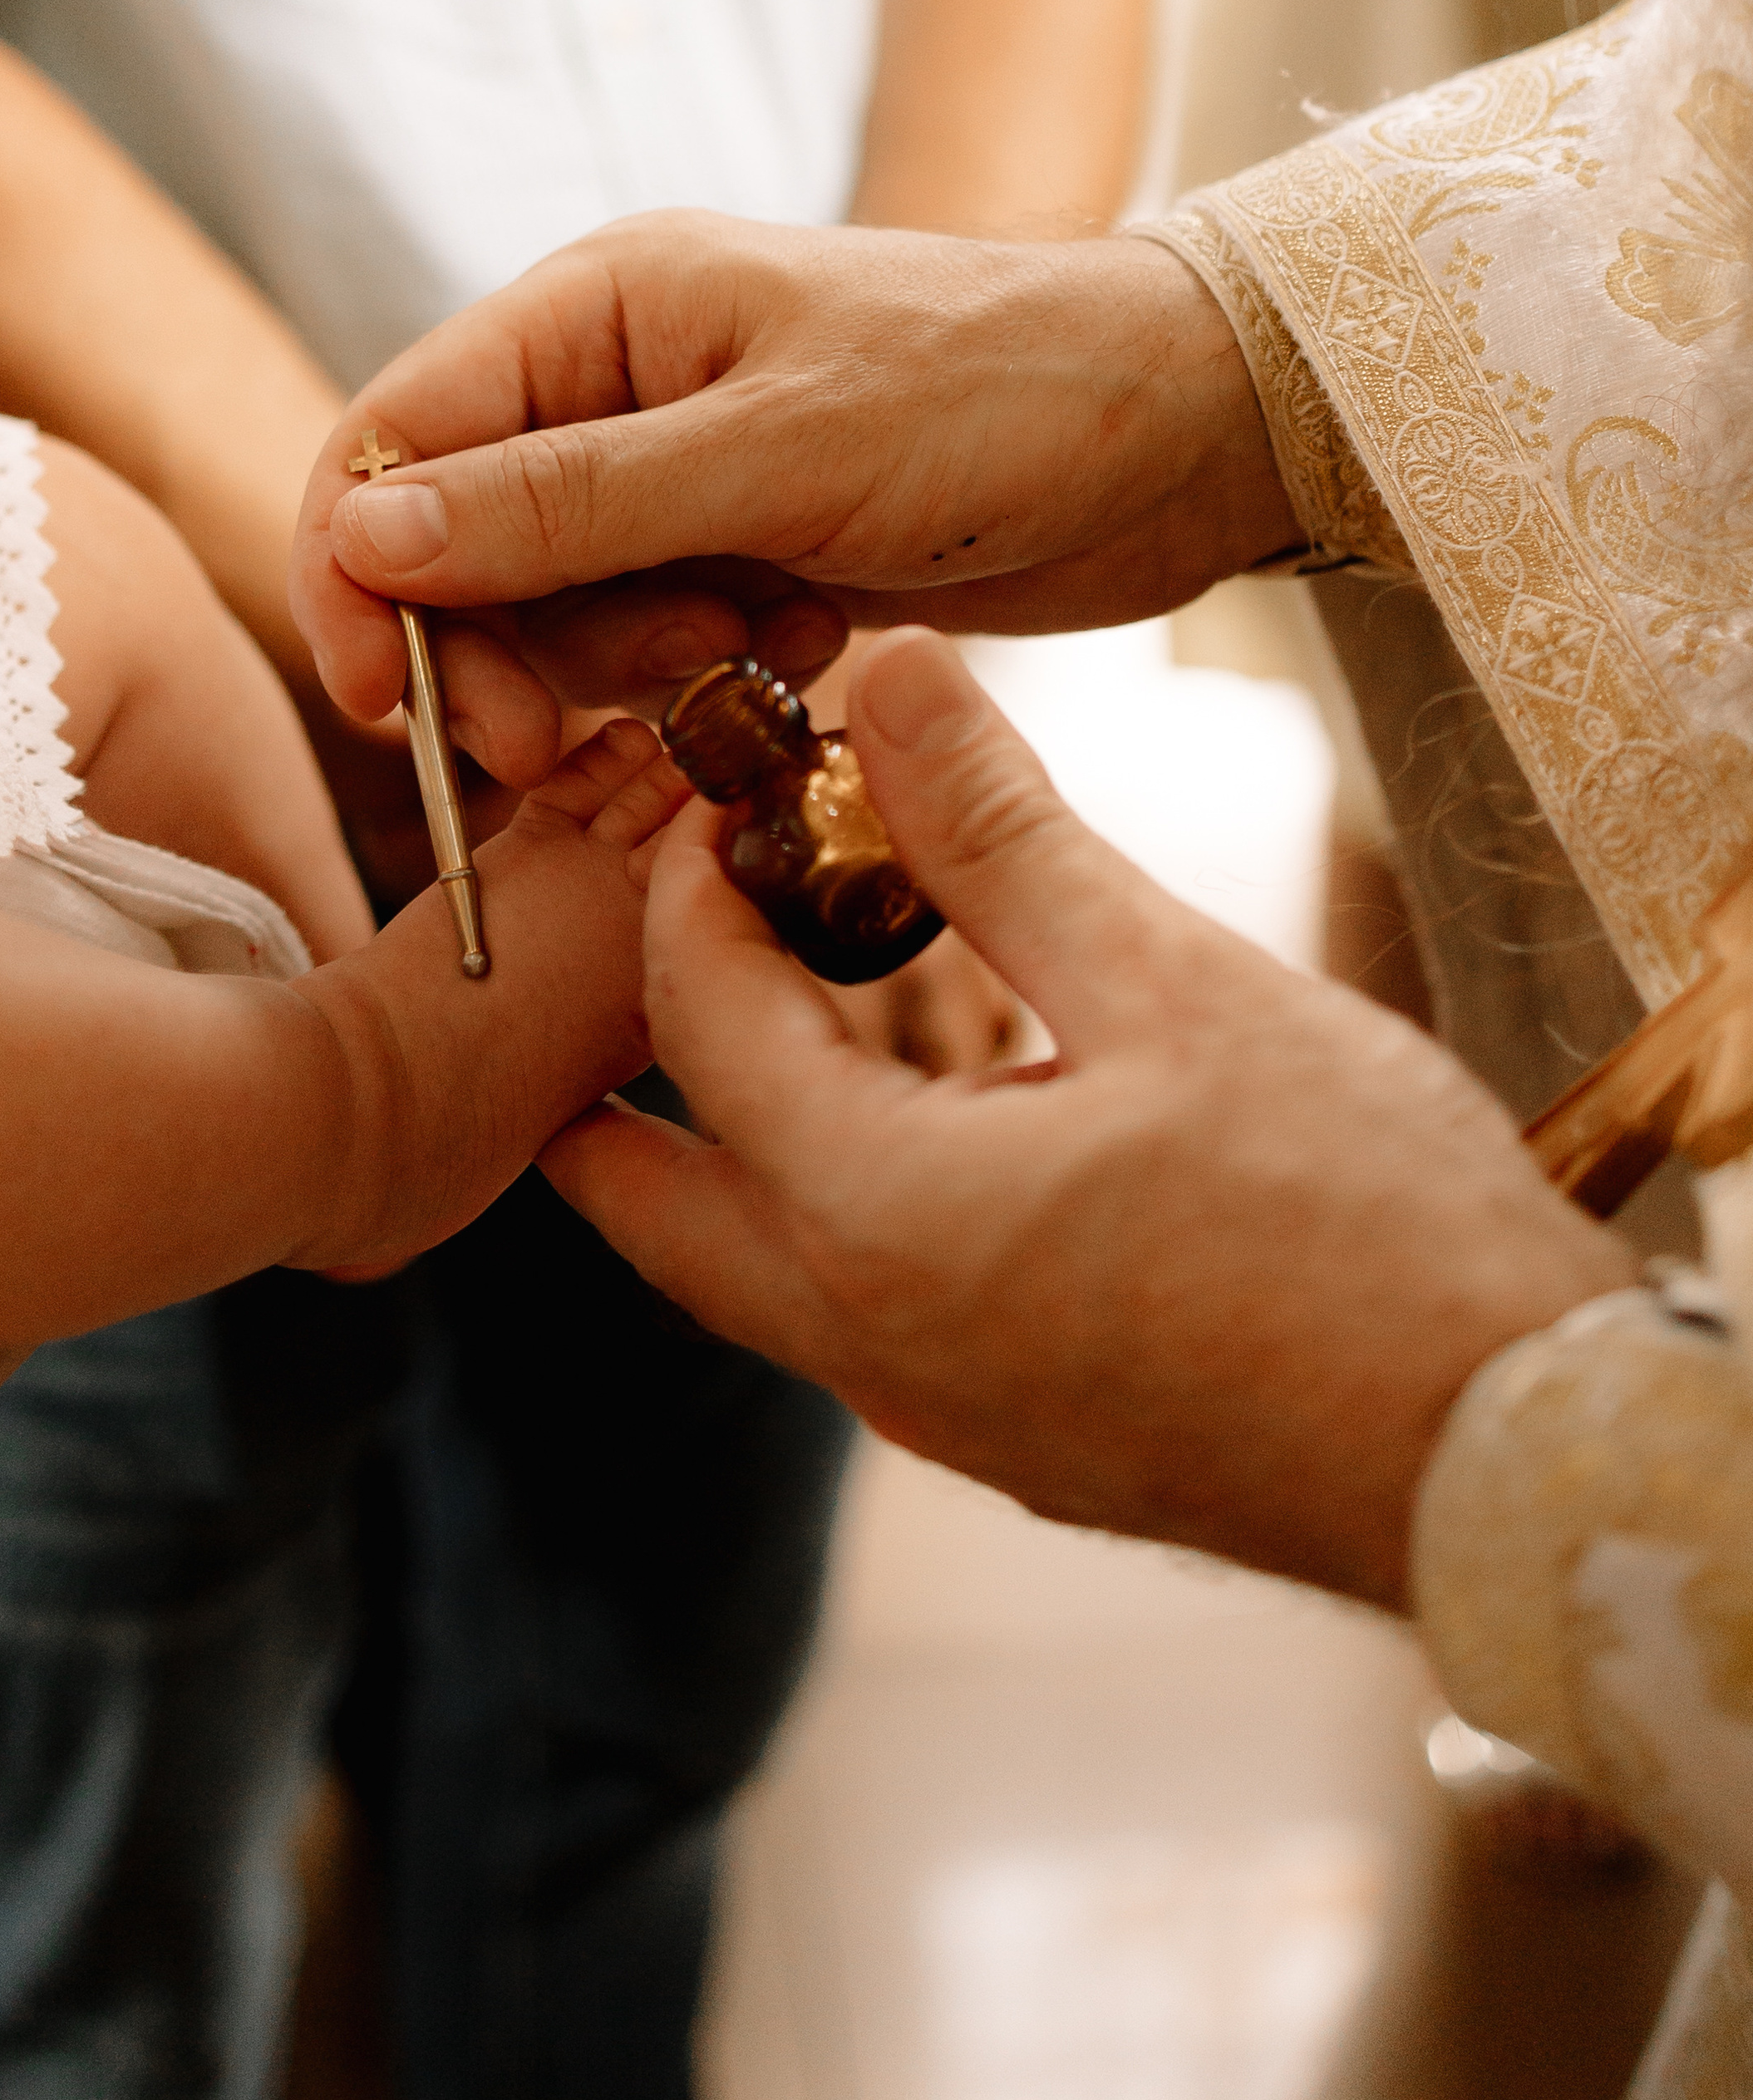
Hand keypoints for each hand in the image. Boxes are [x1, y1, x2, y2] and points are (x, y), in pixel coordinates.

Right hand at [289, 214, 1298, 787]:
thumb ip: (567, 502)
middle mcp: (618, 386)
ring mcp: (684, 476)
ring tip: (740, 660)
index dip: (359, 580)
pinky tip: (798, 655)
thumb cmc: (1002, 392)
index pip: (395, 442)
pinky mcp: (746, 552)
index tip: (394, 708)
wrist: (1187, 430)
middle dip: (493, 658)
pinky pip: (653, 646)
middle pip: (457, 550)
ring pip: (554, 615)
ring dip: (616, 674)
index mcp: (598, 310)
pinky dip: (699, 680)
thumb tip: (366, 539)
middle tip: (555, 754)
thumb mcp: (776, 451)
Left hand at [541, 629, 1632, 1609]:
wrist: (1508, 1454)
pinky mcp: (1004, 1435)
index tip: (735, 796)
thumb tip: (890, 677)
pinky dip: (833, 1197)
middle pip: (641, 1196)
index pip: (693, 1021)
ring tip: (808, 983)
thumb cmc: (1363, 1225)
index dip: (687, 885)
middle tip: (683, 918)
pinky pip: (850, 1309)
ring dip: (733, 1127)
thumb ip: (1001, 836)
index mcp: (873, 1219)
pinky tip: (933, 1111)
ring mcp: (929, 1409)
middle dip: (623, 1051)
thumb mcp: (1171, 986)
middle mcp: (862, 1339)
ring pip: (743, 1263)